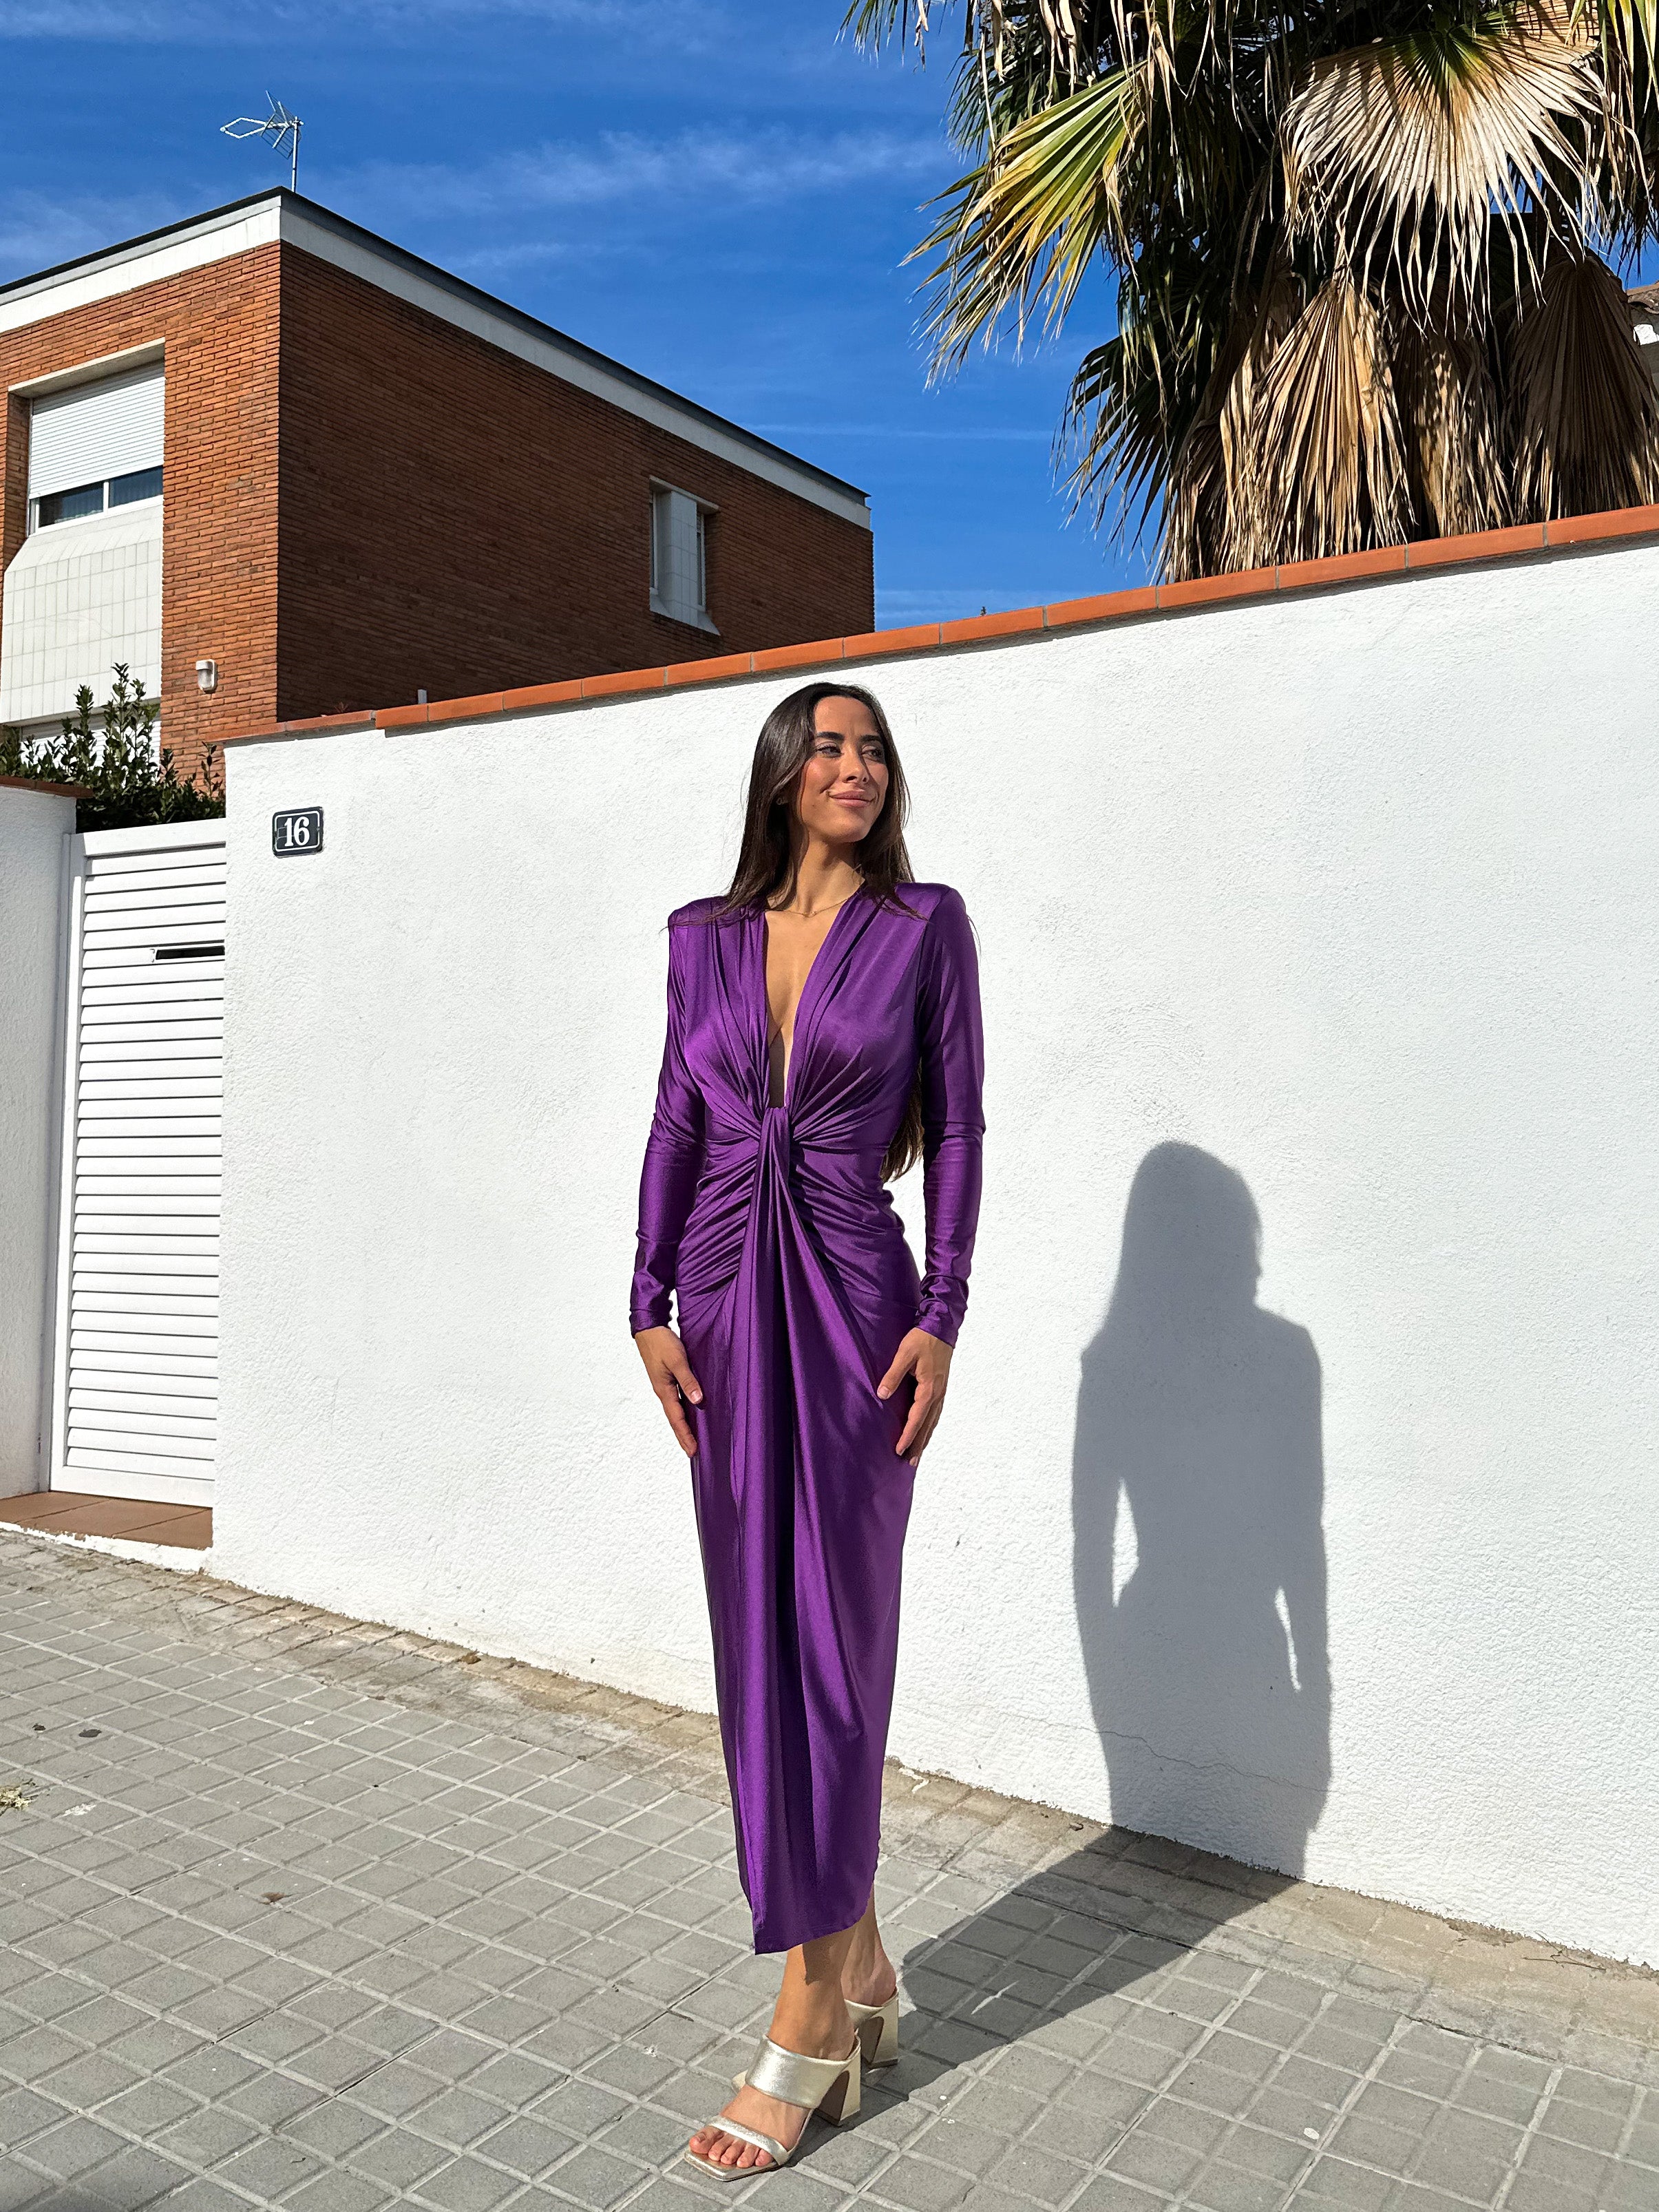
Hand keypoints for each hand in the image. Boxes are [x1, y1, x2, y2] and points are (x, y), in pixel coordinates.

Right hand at [634, 1326, 701, 1456]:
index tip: (693, 1451)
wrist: (649, 1329)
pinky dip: (682, 1411)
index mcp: (664, 1390)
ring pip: (674, 1411)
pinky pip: (675, 1400)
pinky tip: (689, 1412)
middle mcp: (663, 1391)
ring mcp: (663, 1386)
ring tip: (691, 1438)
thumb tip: (698, 1401)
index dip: (685, 1435)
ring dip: (682, 1425)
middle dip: (683, 1436)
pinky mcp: (666, 1379)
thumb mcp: (678, 1360)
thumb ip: (688, 1380)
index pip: (676, 1419)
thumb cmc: (662, 1343)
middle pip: (674, 1419)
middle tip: (692, 1452)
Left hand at [877, 1328, 953, 1464]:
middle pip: (927, 1425)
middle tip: (911, 1462)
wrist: (942, 1328)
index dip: (908, 1436)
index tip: (900, 1450)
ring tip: (918, 1453)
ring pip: (933, 1421)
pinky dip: (930, 1425)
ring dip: (925, 1437)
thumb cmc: (922, 1340)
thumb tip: (882, 1394)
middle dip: (918, 1444)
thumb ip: (893, 1375)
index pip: (916, 1418)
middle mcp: (938, 1394)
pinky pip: (936, 1413)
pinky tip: (926, 1430)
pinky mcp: (941, 1387)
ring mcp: (941, 1391)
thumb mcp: (904, 1354)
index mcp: (929, 1389)